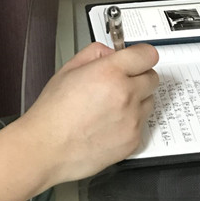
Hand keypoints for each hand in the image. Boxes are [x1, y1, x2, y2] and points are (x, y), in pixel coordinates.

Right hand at [18, 42, 158, 183]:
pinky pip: (142, 125)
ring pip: (149, 101)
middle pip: (152, 78)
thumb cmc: (53, 112)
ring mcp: (132, 120)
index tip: (138, 58)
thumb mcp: (68, 69)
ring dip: (137, 100)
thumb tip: (112, 53)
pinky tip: (109, 124)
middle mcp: (125, 95)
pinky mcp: (133, 141)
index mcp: (110, 73)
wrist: (47, 147)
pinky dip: (131, 122)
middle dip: (139, 77)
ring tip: (112, 106)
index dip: (142, 55)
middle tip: (121, 82)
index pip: (147, 55)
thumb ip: (95, 53)